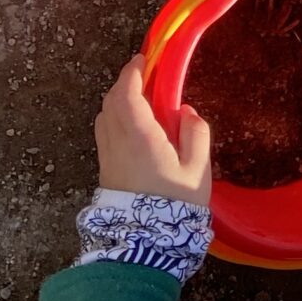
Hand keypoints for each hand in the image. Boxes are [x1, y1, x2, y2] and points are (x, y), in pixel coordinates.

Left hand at [93, 54, 212, 205]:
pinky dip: (114, 119)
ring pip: (104, 116)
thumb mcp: (197, 169)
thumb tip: (186, 112)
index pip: (126, 92)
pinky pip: (104, 132)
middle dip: (124, 84)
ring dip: (118, 101)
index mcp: (139, 135)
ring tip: (140, 101)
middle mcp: (116, 141)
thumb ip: (195, 134)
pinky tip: (133, 127)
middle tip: (144, 77)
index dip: (132, 71)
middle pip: (110, 100)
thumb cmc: (174, 204)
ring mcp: (107, 155)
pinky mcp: (105, 169)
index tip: (144, 59)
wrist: (145, 242)